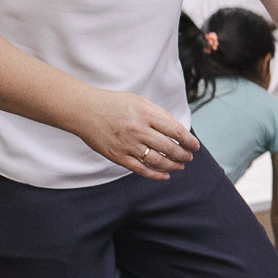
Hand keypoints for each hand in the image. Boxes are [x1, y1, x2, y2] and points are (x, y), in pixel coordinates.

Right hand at [77, 89, 199, 179]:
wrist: (83, 110)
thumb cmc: (113, 104)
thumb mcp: (139, 102)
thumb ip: (159, 115)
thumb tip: (178, 130)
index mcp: (146, 114)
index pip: (176, 131)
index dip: (189, 141)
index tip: (194, 146)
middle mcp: (138, 130)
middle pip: (169, 148)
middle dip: (183, 155)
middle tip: (189, 157)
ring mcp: (128, 144)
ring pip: (158, 161)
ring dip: (173, 166)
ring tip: (180, 166)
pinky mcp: (118, 156)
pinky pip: (141, 169)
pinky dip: (156, 174)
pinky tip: (165, 175)